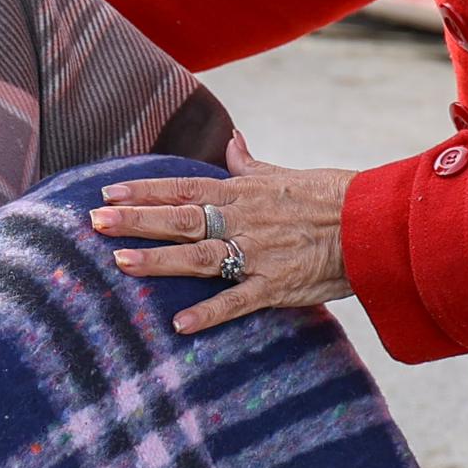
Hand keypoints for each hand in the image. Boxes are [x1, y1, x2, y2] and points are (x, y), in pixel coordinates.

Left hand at [94, 132, 355, 336]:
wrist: (373, 223)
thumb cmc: (331, 196)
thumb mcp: (285, 175)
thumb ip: (250, 164)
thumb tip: (231, 142)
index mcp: (243, 193)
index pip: (183, 188)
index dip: (144, 189)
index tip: (108, 191)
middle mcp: (243, 220)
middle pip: (180, 219)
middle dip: (136, 220)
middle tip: (94, 222)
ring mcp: (258, 253)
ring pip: (199, 256)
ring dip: (158, 261)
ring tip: (120, 264)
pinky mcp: (277, 285)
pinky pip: (237, 301)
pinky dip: (209, 313)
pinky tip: (179, 325)